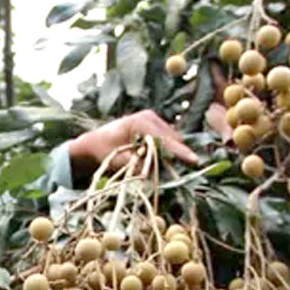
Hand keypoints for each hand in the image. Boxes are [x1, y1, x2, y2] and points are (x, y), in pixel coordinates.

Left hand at [68, 110, 198, 181]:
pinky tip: (155, 157)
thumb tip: (156, 173)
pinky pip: (167, 138)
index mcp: (140, 122)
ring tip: (157, 164)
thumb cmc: (103, 152)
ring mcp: (153, 118)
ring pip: (172, 138)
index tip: (194, 161)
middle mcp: (149, 116)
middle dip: (176, 154)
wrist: (95, 142)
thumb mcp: (119, 162)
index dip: (179, 152)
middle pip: (173, 138)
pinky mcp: (154, 124)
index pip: (165, 139)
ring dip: (170, 152)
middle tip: (175, 171)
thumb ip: (138, 167)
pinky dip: (165, 149)